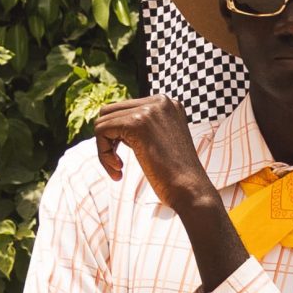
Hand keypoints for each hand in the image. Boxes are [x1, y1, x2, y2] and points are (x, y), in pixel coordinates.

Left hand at [91, 96, 219, 218]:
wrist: (191, 191)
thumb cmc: (176, 176)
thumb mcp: (162, 142)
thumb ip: (143, 127)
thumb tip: (110, 122)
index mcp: (167, 103)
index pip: (125, 109)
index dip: (118, 136)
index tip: (125, 160)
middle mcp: (160, 101)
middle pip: (111, 112)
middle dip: (108, 140)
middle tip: (118, 166)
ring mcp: (149, 110)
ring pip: (103, 121)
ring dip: (104, 149)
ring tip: (117, 170)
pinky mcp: (136, 123)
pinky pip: (101, 131)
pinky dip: (103, 153)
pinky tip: (118, 170)